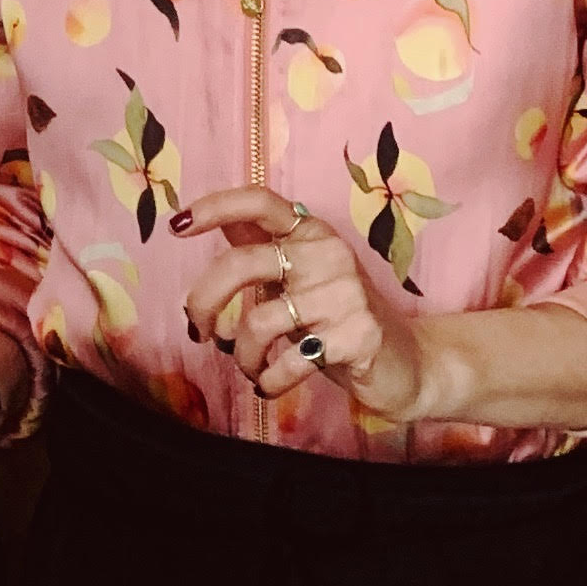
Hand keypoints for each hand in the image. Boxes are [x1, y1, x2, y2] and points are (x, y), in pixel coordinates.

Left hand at [176, 183, 423, 415]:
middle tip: (197, 330)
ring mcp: (346, 294)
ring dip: (243, 355)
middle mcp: (328, 254)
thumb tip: (204, 218)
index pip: (260, 202)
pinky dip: (268, 379)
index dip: (215, 207)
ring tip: (251, 367)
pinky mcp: (358, 336)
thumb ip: (259, 249)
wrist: (410, 363)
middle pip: (242, 264)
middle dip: (203, 301)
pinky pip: (287, 362)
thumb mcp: (299, 278)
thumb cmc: (339, 320)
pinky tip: (271, 384)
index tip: (176, 225)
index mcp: (311, 232)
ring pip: (259, 323)